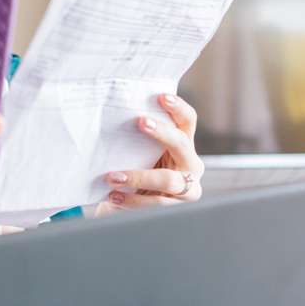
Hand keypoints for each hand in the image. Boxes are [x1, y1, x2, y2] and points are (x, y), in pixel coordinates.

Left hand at [99, 93, 203, 212]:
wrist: (133, 206)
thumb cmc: (138, 171)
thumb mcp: (141, 153)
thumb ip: (138, 140)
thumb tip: (114, 117)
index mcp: (183, 144)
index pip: (188, 121)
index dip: (178, 108)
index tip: (162, 97)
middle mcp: (191, 164)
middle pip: (181, 144)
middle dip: (162, 132)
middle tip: (140, 121)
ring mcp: (188, 188)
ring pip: (169, 179)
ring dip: (139, 176)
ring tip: (113, 177)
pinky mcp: (177, 208)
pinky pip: (156, 203)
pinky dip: (133, 200)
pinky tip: (114, 196)